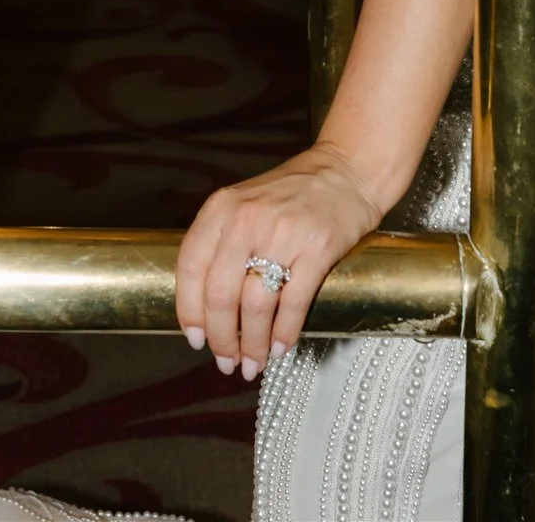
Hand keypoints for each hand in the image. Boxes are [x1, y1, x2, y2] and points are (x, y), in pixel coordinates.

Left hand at [176, 144, 381, 379]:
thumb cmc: (292, 194)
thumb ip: (221, 243)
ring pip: (255, 306)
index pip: (190, 267)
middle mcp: (247, 218)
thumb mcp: (243, 204)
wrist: (346, 172)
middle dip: (220, 338)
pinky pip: (293, 304)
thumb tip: (205, 308)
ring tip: (252, 363)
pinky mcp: (317, 249)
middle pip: (220, 294)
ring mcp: (283, 233)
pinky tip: (279, 348)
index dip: (189, 310)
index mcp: (222, 208)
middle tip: (226, 362)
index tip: (194, 338)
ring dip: (251, 344)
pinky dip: (283, 334)